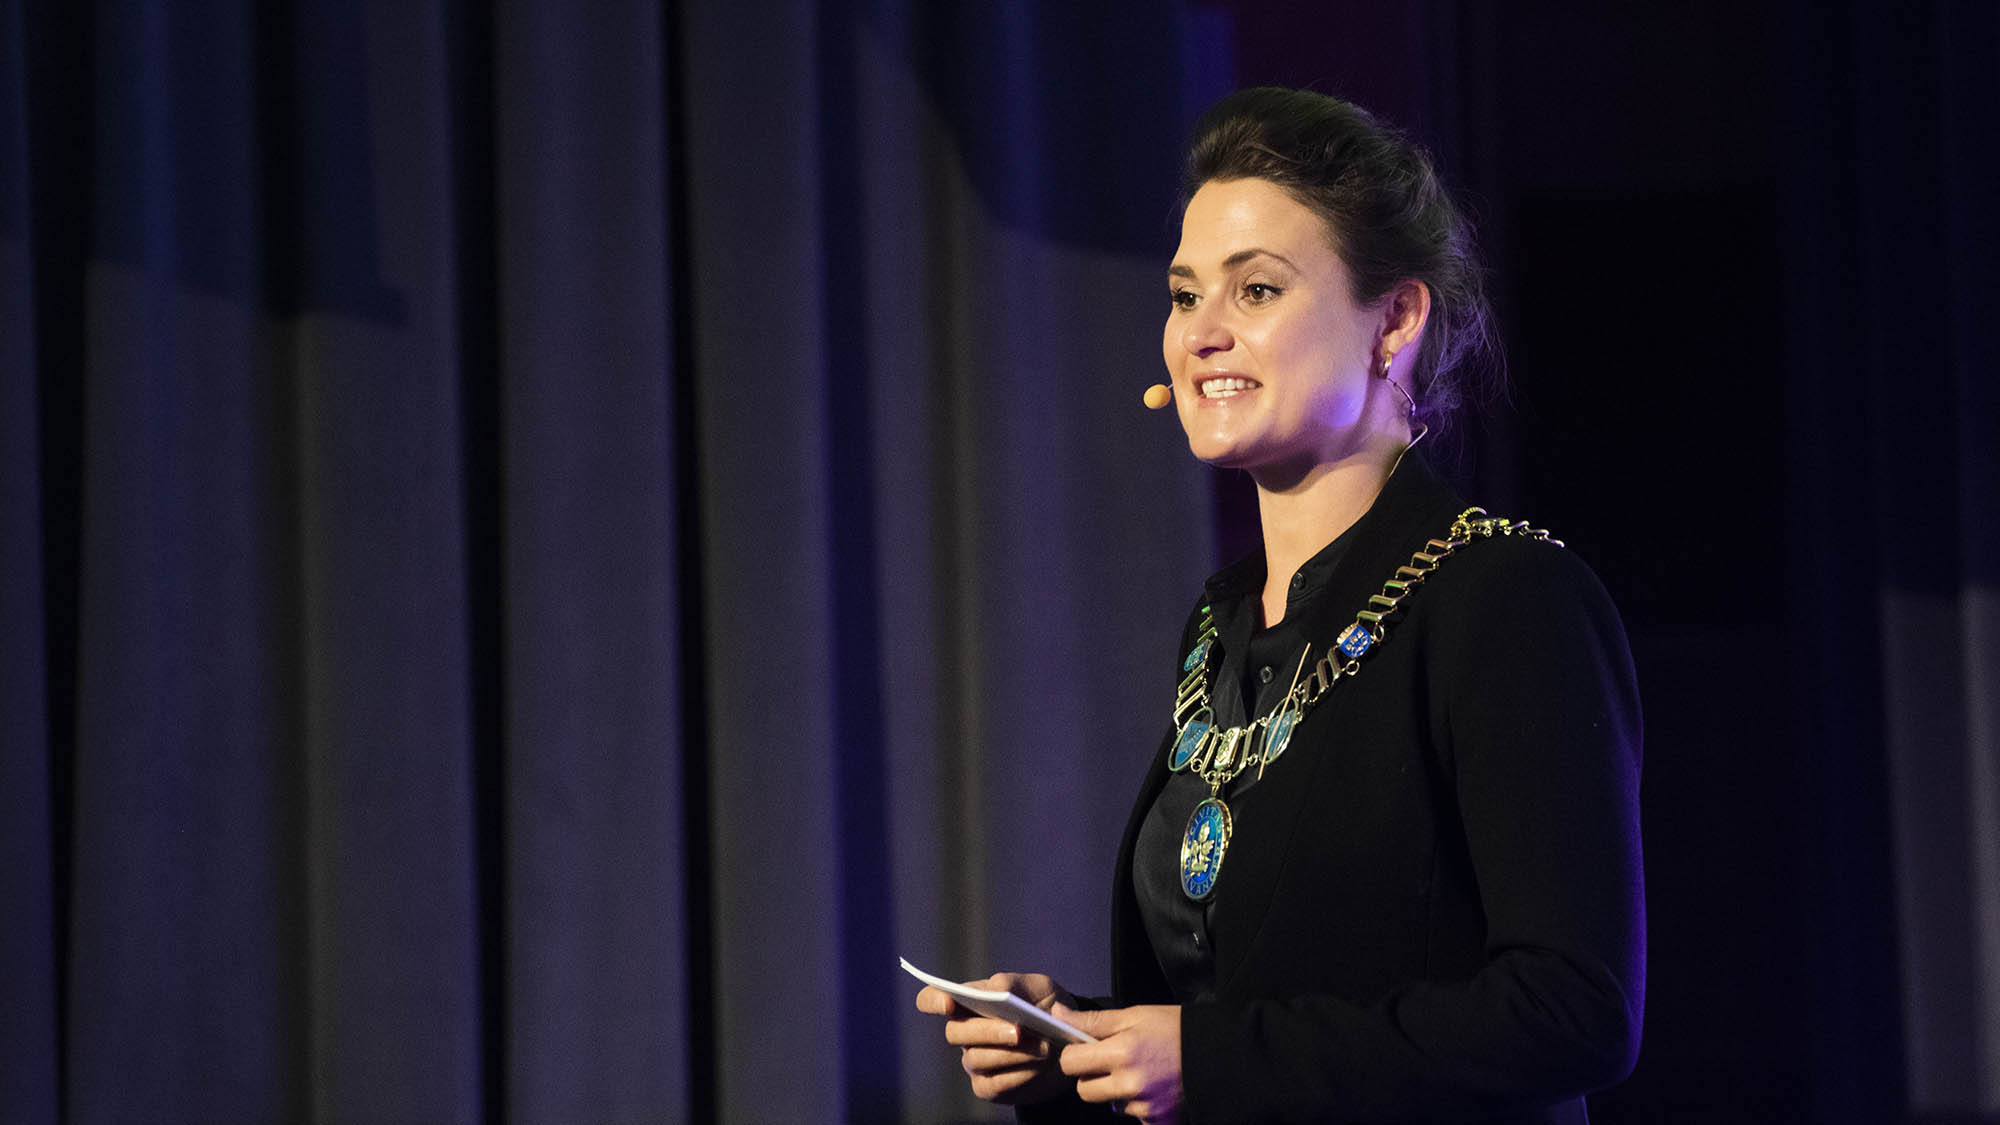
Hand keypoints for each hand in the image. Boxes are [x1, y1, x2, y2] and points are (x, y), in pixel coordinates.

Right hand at [915, 973, 1078, 1105]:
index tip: (948, 1002)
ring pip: (976, 1059)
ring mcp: (974, 1061)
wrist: (1070, 1043)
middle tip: (1019, 1031)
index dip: (933, 999)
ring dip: (1010, 1054)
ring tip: (1042, 1048)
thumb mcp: (1040, 988)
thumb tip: (996, 989)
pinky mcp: (988, 1087)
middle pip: (955, 1032)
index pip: (932, 998)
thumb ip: (1015, 984)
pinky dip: (1018, 1075)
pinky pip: (994, 1084)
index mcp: (970, 1001)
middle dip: (987, 1031)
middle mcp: (965, 1032)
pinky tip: (1038, 1067)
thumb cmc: (1047, 1008)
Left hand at [1054, 1003, 1181, 1122]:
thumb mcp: (1134, 1015)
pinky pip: (1133, 1116)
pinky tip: (1154, 1089)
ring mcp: (1145, 1106)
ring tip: (1142, 1073)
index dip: (1074, 1055)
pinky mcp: (1158, 1121)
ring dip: (1117, 1092)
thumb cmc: (1175, 1028)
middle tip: (1112, 1062)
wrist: (1219, 1052)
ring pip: (1109, 1105)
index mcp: (1121, 1052)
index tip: (1086, 1049)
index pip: (1070, 1064)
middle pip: (1084, 1091)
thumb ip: (1093, 1021)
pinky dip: (1139, 1106)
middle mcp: (1130, 1083)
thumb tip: (1056, 1015)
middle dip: (1091, 1077)